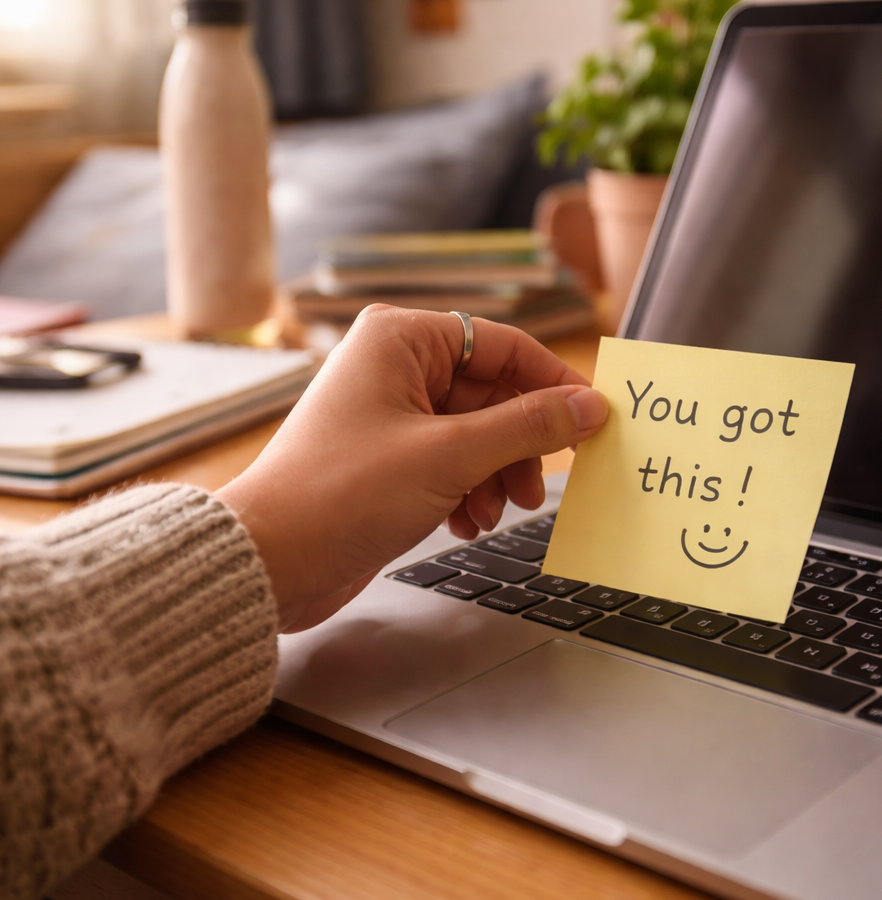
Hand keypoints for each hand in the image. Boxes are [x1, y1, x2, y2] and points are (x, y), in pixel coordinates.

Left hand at [216, 306, 606, 632]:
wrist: (271, 561)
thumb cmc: (341, 495)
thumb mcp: (450, 456)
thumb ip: (528, 427)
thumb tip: (590, 406)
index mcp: (401, 338)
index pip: (504, 345)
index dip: (553, 383)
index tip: (592, 418)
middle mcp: (394, 366)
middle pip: (492, 392)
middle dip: (519, 444)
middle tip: (538, 487)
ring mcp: (389, 412)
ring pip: (475, 432)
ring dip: (495, 473)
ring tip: (497, 511)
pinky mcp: (387, 455)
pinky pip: (450, 460)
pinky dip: (468, 489)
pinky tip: (466, 521)